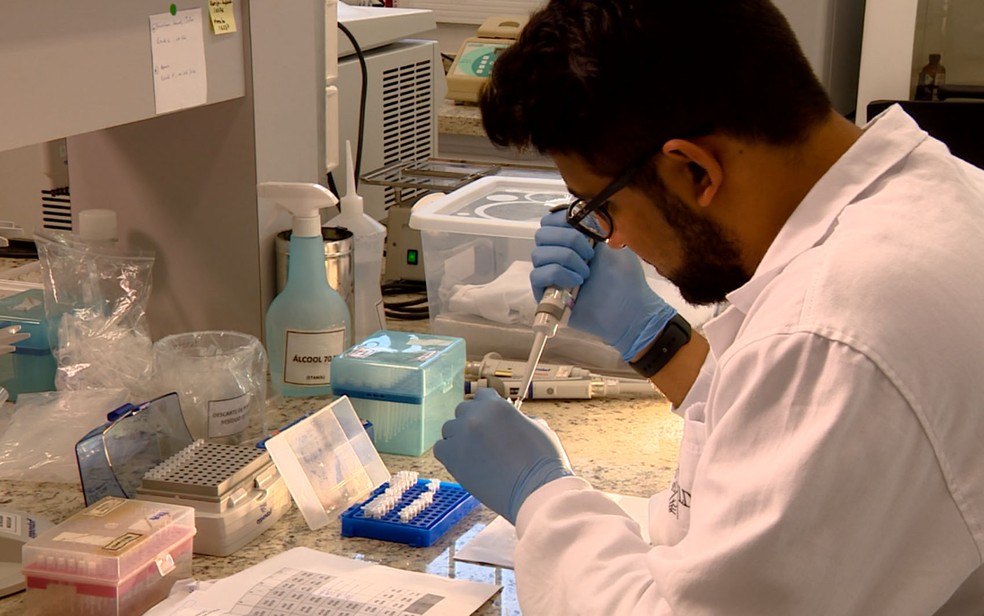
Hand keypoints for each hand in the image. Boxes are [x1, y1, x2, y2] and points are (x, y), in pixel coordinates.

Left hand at [433, 389, 572, 523]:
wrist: (535, 490)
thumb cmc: (543, 462)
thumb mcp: (540, 428)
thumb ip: (520, 419)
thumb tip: (515, 421)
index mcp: (497, 405)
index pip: (482, 395)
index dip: (487, 407)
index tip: (491, 420)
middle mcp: (475, 416)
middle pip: (463, 410)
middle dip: (472, 421)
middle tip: (484, 439)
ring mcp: (461, 436)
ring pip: (449, 428)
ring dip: (459, 437)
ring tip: (475, 453)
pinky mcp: (452, 458)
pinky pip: (440, 448)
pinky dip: (449, 452)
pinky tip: (463, 461)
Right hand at [530, 209, 677, 360]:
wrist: (630, 310)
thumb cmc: (626, 279)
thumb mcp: (616, 243)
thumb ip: (598, 223)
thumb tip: (581, 206)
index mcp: (573, 240)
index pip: (550, 220)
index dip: (562, 220)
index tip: (585, 230)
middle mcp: (558, 255)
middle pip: (542, 234)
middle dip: (567, 240)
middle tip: (589, 255)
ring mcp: (551, 275)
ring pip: (538, 254)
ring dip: (566, 258)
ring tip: (586, 272)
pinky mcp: (545, 294)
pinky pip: (537, 275)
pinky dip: (558, 274)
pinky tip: (577, 282)